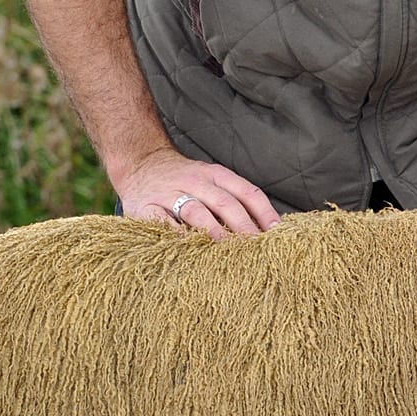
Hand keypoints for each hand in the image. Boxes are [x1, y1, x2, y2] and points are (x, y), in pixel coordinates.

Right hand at [114, 146, 279, 238]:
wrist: (139, 163)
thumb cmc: (185, 182)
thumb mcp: (212, 182)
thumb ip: (235, 201)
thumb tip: (268, 229)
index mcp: (216, 175)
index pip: (246, 192)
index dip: (264, 212)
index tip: (277, 234)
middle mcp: (195, 181)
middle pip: (224, 203)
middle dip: (243, 226)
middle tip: (257, 249)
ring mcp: (170, 193)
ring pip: (196, 211)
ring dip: (214, 232)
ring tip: (228, 251)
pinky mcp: (146, 206)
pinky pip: (162, 221)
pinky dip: (175, 235)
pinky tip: (188, 249)